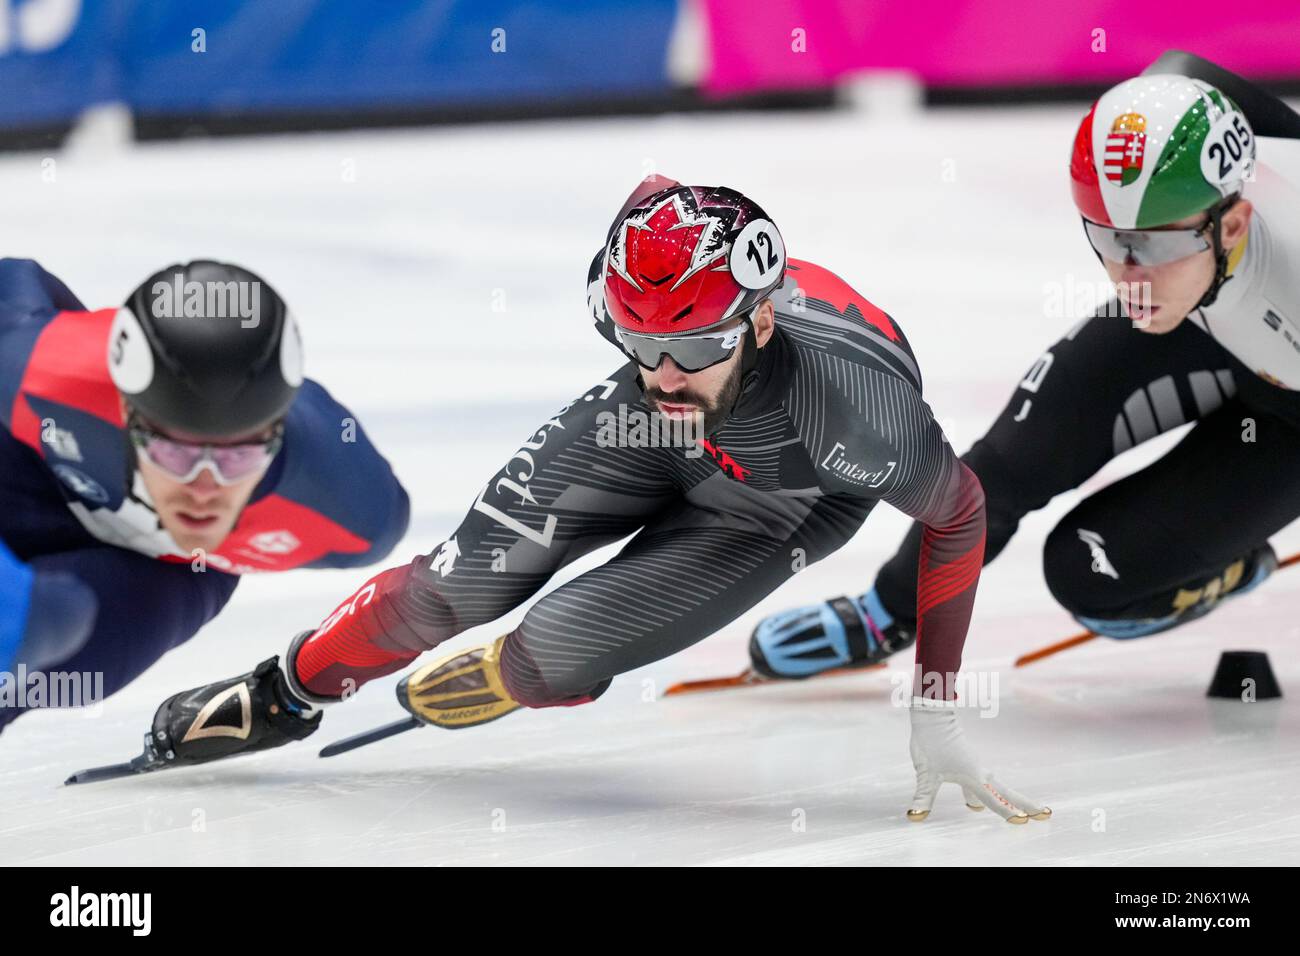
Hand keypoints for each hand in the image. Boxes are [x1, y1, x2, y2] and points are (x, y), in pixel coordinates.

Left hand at [907, 696, 1049, 823]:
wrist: (932, 715)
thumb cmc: (930, 742)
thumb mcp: (925, 774)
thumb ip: (924, 796)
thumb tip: (914, 816)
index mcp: (973, 776)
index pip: (993, 800)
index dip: (1007, 812)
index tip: (1024, 821)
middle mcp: (979, 773)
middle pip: (1007, 793)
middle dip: (1025, 804)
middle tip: (1045, 814)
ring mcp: (975, 767)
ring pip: (997, 787)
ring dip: (1012, 799)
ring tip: (1025, 812)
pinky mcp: (968, 763)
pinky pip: (984, 783)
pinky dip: (991, 794)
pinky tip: (975, 804)